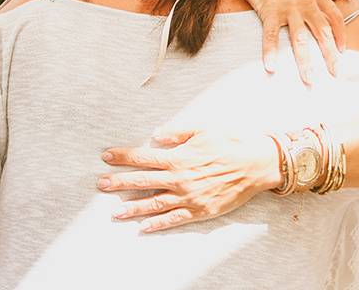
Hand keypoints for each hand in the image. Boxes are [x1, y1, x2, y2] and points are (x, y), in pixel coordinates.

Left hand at [97, 129, 280, 232]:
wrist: (257, 163)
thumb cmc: (232, 142)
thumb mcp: (204, 129)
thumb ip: (178, 132)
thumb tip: (157, 135)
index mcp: (180, 157)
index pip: (144, 157)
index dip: (123, 157)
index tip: (106, 156)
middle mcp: (180, 179)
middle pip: (143, 181)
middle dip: (119, 183)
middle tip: (101, 185)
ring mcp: (189, 197)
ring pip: (154, 204)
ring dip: (133, 208)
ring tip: (115, 213)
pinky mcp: (201, 211)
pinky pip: (175, 220)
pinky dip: (158, 225)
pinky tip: (143, 228)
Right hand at [240, 0, 344, 83]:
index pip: (334, 18)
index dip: (340, 35)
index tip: (341, 50)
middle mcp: (305, 1)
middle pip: (322, 33)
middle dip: (330, 56)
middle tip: (336, 74)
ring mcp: (288, 7)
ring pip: (300, 39)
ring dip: (305, 62)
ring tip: (309, 80)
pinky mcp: (269, 10)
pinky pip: (270, 35)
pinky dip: (270, 52)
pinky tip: (271, 67)